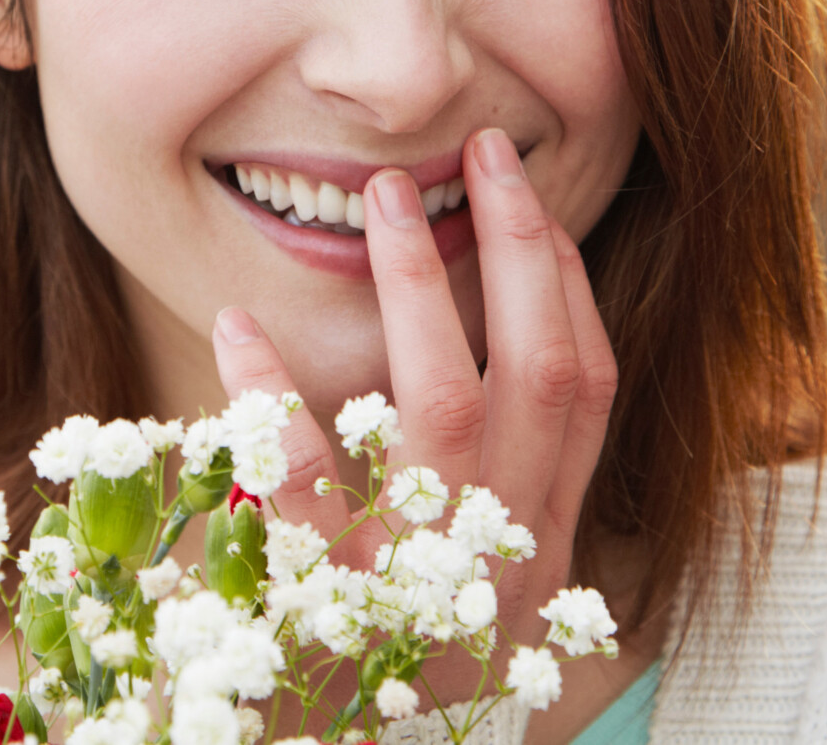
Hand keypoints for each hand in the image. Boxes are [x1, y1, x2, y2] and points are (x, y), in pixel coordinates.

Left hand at [211, 127, 618, 714]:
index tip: (541, 207)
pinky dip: (273, 398)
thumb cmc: (404, 672)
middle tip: (481, 153)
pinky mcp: (335, 600)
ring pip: (444, 405)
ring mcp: (425, 573)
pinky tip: (239, 329)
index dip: (570, 291)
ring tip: (384, 198)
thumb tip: (457, 367)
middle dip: (520, 252)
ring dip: (419, 288)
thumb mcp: (470, 589)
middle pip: (545, 375)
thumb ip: (481, 498)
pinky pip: (309, 482)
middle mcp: (503, 550)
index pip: (587, 391)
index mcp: (539, 540)